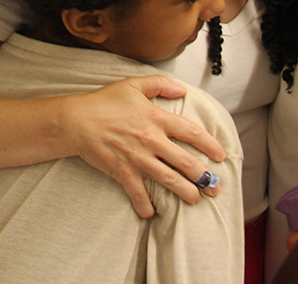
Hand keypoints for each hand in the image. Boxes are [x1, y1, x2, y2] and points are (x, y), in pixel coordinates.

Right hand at [61, 75, 225, 217]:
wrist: (77, 120)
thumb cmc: (104, 101)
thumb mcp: (133, 85)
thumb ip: (160, 84)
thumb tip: (182, 90)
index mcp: (156, 118)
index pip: (191, 132)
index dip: (209, 144)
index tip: (220, 155)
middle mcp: (152, 140)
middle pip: (186, 162)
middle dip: (204, 177)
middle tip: (214, 187)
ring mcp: (138, 158)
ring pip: (170, 180)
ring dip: (186, 193)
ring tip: (196, 200)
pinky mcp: (123, 172)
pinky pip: (139, 194)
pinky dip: (146, 206)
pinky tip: (152, 213)